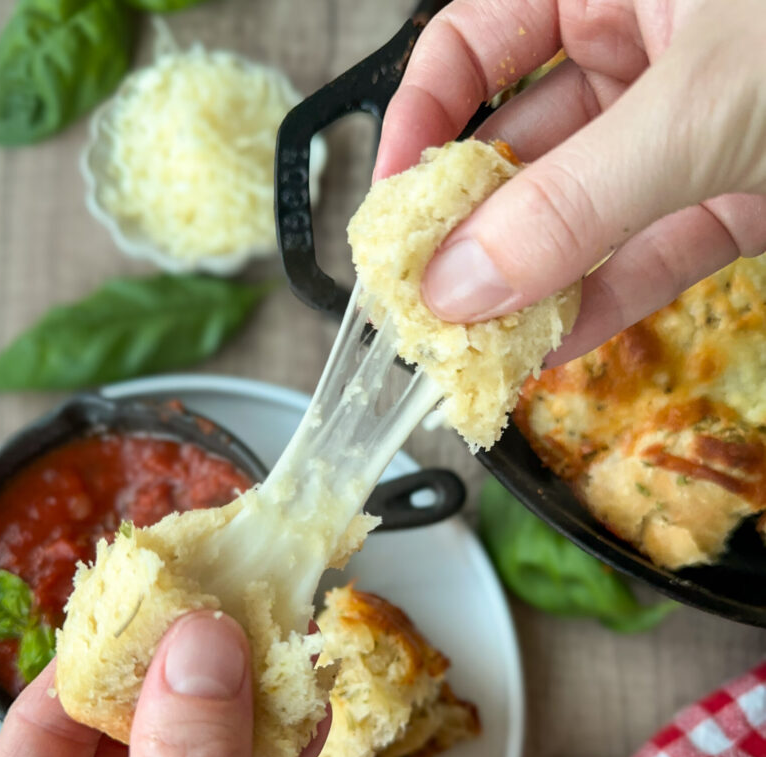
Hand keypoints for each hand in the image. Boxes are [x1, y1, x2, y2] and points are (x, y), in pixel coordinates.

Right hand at [375, 0, 765, 363]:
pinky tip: (552, 346)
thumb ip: (574, 199)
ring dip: (529, 284)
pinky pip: (650, 257)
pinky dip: (605, 304)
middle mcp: (643, 53)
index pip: (476, 44)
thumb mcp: (698, 105)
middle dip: (471, 228)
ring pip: (582, 216)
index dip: (421, 120)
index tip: (392, 206)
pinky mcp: (733, 202)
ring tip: (478, 342)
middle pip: (519, 147)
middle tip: (427, 298)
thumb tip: (460, 281)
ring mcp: (687, 134)